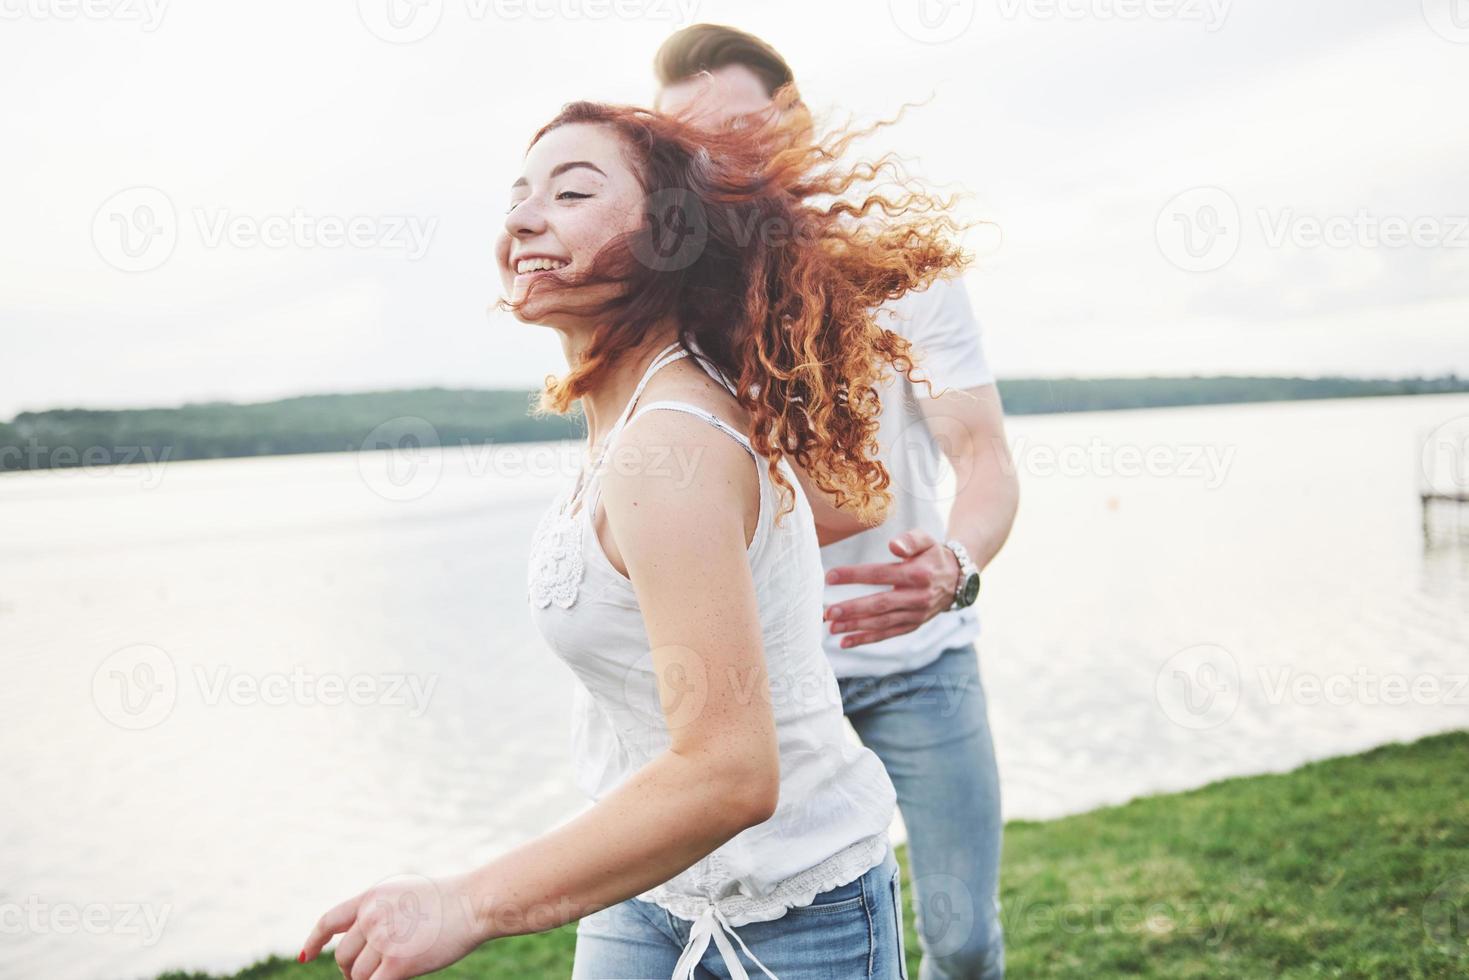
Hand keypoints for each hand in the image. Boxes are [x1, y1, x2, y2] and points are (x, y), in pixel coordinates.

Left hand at [299, 871, 489, 979]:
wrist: (474, 902)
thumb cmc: (448, 900)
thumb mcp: (404, 892)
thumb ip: (380, 910)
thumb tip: (358, 940)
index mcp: (371, 897)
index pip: (330, 921)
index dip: (315, 940)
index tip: (307, 955)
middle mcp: (372, 916)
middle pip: (343, 956)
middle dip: (351, 969)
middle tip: (368, 974)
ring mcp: (384, 940)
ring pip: (357, 975)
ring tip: (388, 974)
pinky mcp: (398, 963)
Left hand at [823, 529, 959, 647]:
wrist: (958, 579)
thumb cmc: (933, 555)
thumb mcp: (927, 540)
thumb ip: (910, 540)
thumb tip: (893, 545)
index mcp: (917, 574)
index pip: (880, 574)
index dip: (854, 576)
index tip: (829, 577)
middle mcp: (917, 597)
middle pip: (880, 604)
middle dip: (853, 609)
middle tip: (828, 612)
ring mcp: (915, 614)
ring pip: (882, 623)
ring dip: (855, 627)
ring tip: (831, 627)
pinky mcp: (913, 626)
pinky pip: (887, 634)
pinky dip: (866, 639)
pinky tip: (845, 642)